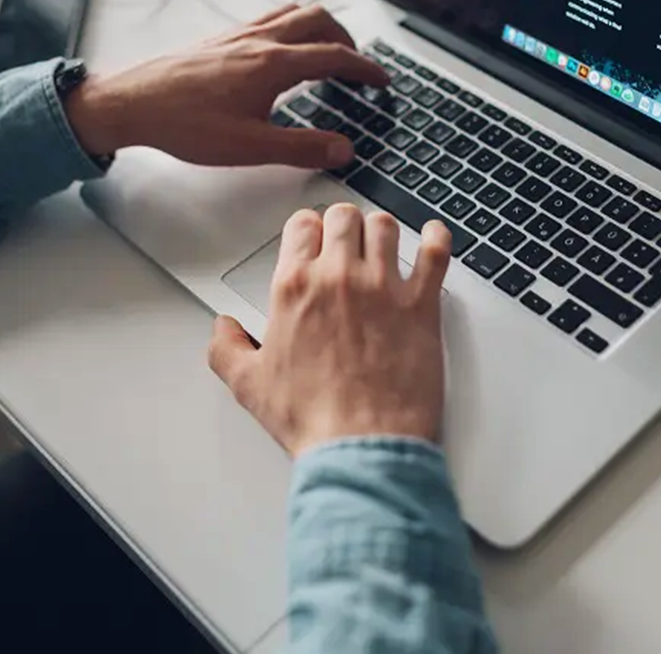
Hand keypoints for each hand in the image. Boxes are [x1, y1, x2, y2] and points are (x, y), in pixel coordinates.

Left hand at [64, 5, 387, 168]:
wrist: (134, 104)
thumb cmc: (185, 123)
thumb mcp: (251, 147)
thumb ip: (302, 148)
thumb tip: (342, 149)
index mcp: (273, 65)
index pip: (334, 56)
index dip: (365, 68)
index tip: (381, 80)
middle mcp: (259, 41)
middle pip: (319, 21)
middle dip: (348, 40)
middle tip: (358, 65)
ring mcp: (239, 35)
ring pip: (294, 13)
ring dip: (321, 27)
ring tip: (330, 50)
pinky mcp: (223, 40)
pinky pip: (269, 18)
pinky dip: (292, 26)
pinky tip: (284, 50)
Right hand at [208, 206, 451, 457]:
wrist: (361, 446)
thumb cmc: (313, 418)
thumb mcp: (250, 386)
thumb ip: (227, 348)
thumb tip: (223, 329)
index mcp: (295, 288)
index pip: (302, 226)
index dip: (308, 229)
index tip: (313, 237)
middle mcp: (339, 278)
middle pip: (343, 217)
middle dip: (343, 225)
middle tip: (346, 240)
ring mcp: (383, 287)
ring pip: (385, 226)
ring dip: (381, 231)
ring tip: (381, 244)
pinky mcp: (421, 305)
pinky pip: (435, 252)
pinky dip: (435, 238)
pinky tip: (432, 237)